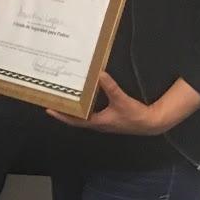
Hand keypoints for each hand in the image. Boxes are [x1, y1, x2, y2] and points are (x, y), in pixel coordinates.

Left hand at [48, 72, 164, 134]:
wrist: (150, 123)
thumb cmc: (135, 115)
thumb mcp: (121, 100)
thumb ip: (111, 87)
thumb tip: (100, 74)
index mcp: (97, 122)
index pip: (74, 120)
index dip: (61, 115)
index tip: (49, 109)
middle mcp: (97, 124)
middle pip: (75, 119)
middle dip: (64, 111)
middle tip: (52, 102)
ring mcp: (102, 123)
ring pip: (83, 118)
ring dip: (73, 110)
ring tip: (64, 100)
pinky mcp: (108, 120)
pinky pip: (91, 115)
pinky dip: (84, 109)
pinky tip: (83, 101)